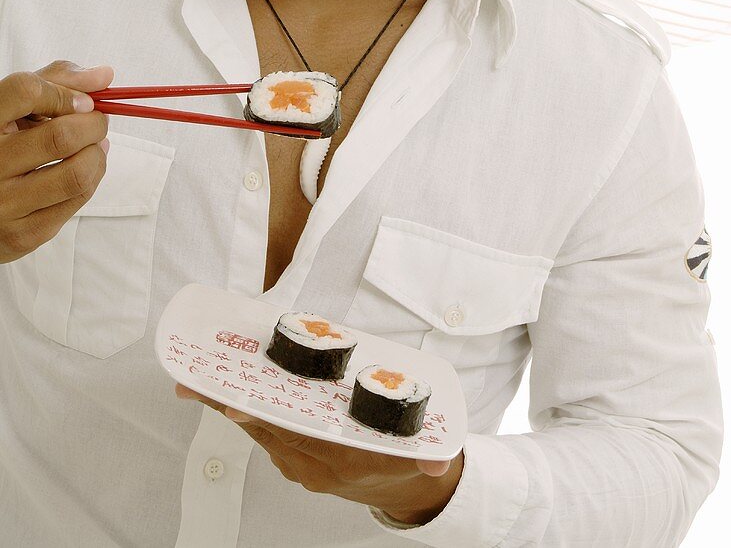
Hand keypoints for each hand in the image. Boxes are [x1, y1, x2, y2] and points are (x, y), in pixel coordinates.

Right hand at [0, 59, 112, 262]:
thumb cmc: (0, 144)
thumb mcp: (14, 109)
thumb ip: (54, 82)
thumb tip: (105, 75)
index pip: (26, 92)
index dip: (65, 92)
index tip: (84, 101)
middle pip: (62, 135)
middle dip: (95, 124)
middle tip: (96, 122)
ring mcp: (2, 203)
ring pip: (77, 173)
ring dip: (98, 154)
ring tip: (93, 146)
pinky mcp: (22, 234)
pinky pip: (77, 201)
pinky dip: (92, 178)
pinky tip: (83, 168)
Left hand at [175, 384, 462, 524]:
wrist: (407, 492)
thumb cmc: (408, 460)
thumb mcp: (420, 456)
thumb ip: (428, 457)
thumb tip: (438, 462)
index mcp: (338, 463)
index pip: (292, 436)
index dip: (261, 419)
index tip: (232, 404)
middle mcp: (312, 466)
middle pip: (262, 429)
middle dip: (226, 405)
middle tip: (192, 382)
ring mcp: (300, 464)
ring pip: (257, 430)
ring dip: (227, 406)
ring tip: (197, 381)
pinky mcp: (295, 459)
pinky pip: (263, 433)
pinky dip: (242, 412)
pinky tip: (224, 393)